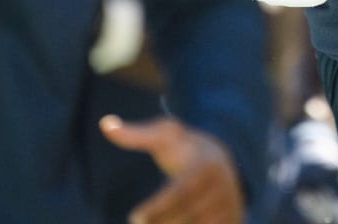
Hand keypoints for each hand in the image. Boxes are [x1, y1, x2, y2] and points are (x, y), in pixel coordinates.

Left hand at [100, 114, 244, 223]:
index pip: (180, 191)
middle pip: (187, 216)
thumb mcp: (165, 136)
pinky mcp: (232, 222)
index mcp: (205, 166)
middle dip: (162, 222)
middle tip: (139, 223)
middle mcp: (221, 189)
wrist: (227, 161)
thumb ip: (135, 134)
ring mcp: (229, 208)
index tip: (134, 217)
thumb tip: (105, 124)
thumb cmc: (186, 148)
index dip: (158, 207)